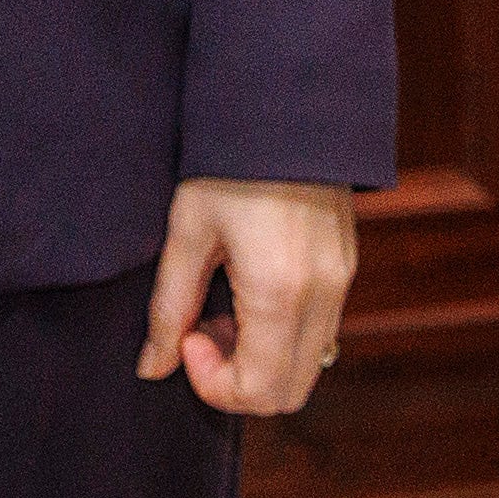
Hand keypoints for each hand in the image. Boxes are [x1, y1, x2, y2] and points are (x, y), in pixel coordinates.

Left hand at [139, 177, 353, 413]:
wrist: (282, 104)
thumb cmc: (224, 162)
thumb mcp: (186, 231)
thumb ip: (169, 306)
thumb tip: (151, 368)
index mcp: (279, 292)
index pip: (258, 391)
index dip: (212, 383)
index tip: (184, 338)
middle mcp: (323, 297)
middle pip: (290, 393)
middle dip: (238, 379)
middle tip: (199, 330)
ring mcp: (342, 285)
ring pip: (308, 367)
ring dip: (260, 358)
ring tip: (219, 307)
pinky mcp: (346, 269)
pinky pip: (320, 333)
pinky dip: (282, 336)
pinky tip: (247, 291)